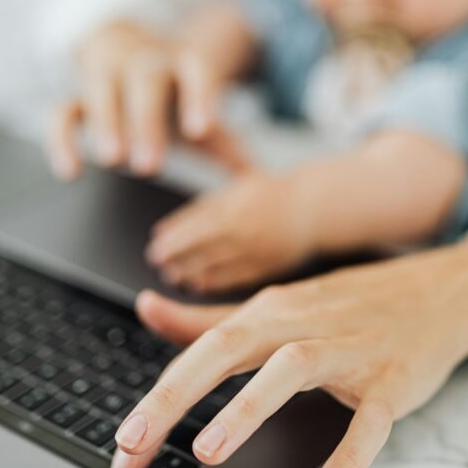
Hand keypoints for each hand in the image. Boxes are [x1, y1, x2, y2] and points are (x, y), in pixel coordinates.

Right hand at [47, 20, 247, 178]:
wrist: (130, 53)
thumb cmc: (173, 94)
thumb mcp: (201, 111)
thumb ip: (227, 144)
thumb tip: (257, 181)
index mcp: (183, 65)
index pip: (196, 70)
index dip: (199, 96)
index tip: (200, 130)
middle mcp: (145, 63)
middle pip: (145, 79)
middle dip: (146, 120)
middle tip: (148, 165)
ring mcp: (107, 75)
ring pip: (101, 88)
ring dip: (105, 123)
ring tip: (110, 159)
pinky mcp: (76, 95)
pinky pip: (61, 111)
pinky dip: (62, 138)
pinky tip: (70, 171)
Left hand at [111, 243, 467, 467]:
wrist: (439, 293)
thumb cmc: (351, 305)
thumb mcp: (280, 305)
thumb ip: (211, 317)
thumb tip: (146, 308)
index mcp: (271, 311)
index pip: (203, 348)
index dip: (159, 394)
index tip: (125, 442)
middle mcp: (302, 324)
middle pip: (230, 347)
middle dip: (177, 395)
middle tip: (135, 443)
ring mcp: (348, 350)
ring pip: (291, 369)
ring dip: (247, 407)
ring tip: (207, 452)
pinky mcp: (389, 382)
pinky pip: (368, 422)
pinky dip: (346, 458)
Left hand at [146, 171, 313, 291]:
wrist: (312, 207)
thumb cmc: (268, 194)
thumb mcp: (236, 183)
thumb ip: (203, 204)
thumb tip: (167, 228)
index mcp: (235, 202)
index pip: (195, 219)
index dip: (173, 231)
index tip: (156, 239)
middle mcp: (244, 225)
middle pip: (201, 241)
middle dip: (175, 252)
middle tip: (156, 260)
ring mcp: (256, 247)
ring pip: (215, 262)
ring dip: (190, 269)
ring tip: (172, 274)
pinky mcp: (267, 266)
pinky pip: (235, 277)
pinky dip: (214, 281)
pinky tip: (198, 283)